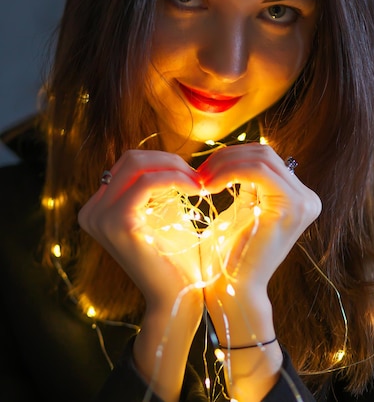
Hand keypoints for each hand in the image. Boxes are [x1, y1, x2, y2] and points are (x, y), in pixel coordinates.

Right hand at [78, 150, 202, 314]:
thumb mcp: (163, 211)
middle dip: (169, 162)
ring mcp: (99, 217)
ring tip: (200, 183)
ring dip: (175, 169)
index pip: (130, 163)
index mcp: (98, 208)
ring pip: (138, 165)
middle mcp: (91, 211)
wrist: (179, 298)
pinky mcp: (116, 223)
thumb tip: (169, 156)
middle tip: (198, 177)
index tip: (192, 174)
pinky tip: (197, 189)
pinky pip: (147, 183)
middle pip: (131, 159)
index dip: (163, 162)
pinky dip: (175, 179)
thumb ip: (158, 184)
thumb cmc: (176, 256)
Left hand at [197, 143, 321, 342]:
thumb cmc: (228, 257)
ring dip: (224, 164)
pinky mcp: (292, 206)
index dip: (230, 156)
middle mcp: (307, 198)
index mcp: (297, 197)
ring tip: (201, 181)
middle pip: (264, 153)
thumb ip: (246, 185)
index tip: (201, 170)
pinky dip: (229, 172)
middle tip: (198, 173)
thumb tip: (235, 155)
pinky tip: (209, 186)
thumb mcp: (240, 211)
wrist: (231, 291)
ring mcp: (304, 202)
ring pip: (260, 158)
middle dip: (226, 157)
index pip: (264, 157)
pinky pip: (257, 170)